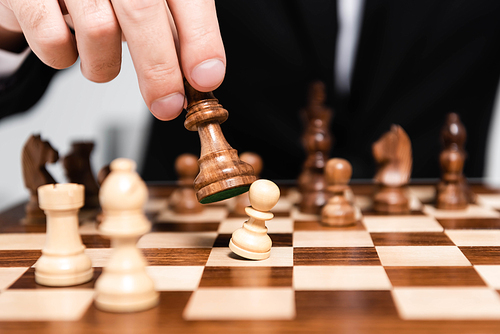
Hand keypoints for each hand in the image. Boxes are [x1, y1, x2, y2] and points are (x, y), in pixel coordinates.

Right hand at [0, 0, 225, 119]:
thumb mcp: (146, 4)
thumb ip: (174, 32)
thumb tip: (202, 77)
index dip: (202, 40)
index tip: (206, 79)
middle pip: (143, 12)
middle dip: (160, 70)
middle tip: (167, 106)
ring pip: (99, 30)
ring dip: (104, 66)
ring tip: (101, 62)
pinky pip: (52, 40)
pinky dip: (63, 59)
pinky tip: (67, 48)